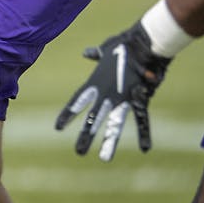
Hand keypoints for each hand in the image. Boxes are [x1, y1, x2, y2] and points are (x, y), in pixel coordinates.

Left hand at [55, 22, 170, 160]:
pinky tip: (145, 149)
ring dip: (109, 141)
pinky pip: (142, 119)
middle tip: (78, 152)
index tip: (58, 128)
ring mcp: (122, 98)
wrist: (143, 43)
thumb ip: (96, 54)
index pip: (78, 101)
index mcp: (96, 82)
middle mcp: (106, 93)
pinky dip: (144, 133)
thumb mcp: (106, 49)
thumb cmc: (125, 44)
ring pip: (114, 124)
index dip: (68, 114)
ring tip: (104, 159)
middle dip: (86, 135)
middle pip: (93, 118)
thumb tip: (88, 52)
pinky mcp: (140, 99)